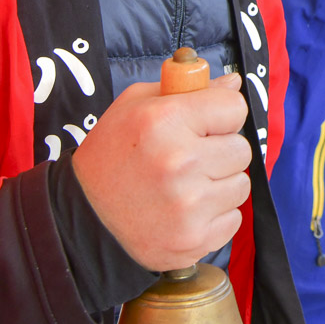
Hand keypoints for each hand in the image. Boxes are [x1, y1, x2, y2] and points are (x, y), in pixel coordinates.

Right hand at [70, 73, 252, 271]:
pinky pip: (233, 220)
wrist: (83, 215)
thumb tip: (233, 83)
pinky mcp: (194, 240)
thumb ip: (187, 88)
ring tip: (186, 186)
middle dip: (220, 151)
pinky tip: (185, 211)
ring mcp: (188, 205)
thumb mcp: (136, 105)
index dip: (221, 115)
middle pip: (241, 149)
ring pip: (240, 185)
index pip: (235, 108)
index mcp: (166, 120)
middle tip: (190, 159)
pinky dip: (215, 217)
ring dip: (219, 185)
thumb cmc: (112, 154)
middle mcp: (180, 162)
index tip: (205, 125)